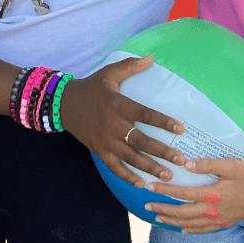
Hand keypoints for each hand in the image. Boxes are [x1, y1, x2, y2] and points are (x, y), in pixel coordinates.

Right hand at [59, 56, 186, 185]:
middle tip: (180, 159)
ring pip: (130, 157)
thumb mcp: (109, 73)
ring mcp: (105, 141)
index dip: (162, 122)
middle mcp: (113, 125)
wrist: (63, 104)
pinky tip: (142, 184)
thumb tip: (151, 58)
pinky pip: (115, 167)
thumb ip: (130, 66)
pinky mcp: (99, 151)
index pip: (144, 114)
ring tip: (167, 174)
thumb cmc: (91, 88)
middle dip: (161, 151)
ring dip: (150, 167)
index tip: (180, 129)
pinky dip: (128, 176)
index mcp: (118, 105)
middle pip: (140, 141)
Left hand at [144, 157, 243, 232]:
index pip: (181, 193)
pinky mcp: (226, 222)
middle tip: (147, 205)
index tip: (149, 187)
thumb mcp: (232, 165)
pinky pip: (203, 229)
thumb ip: (209, 164)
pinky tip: (183, 228)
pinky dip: (190, 229)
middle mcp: (212, 210)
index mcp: (211, 195)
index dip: (164, 190)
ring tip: (158, 218)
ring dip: (172, 220)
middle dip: (162, 208)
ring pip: (190, 224)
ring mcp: (219, 219)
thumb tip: (187, 164)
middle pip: (181, 212)